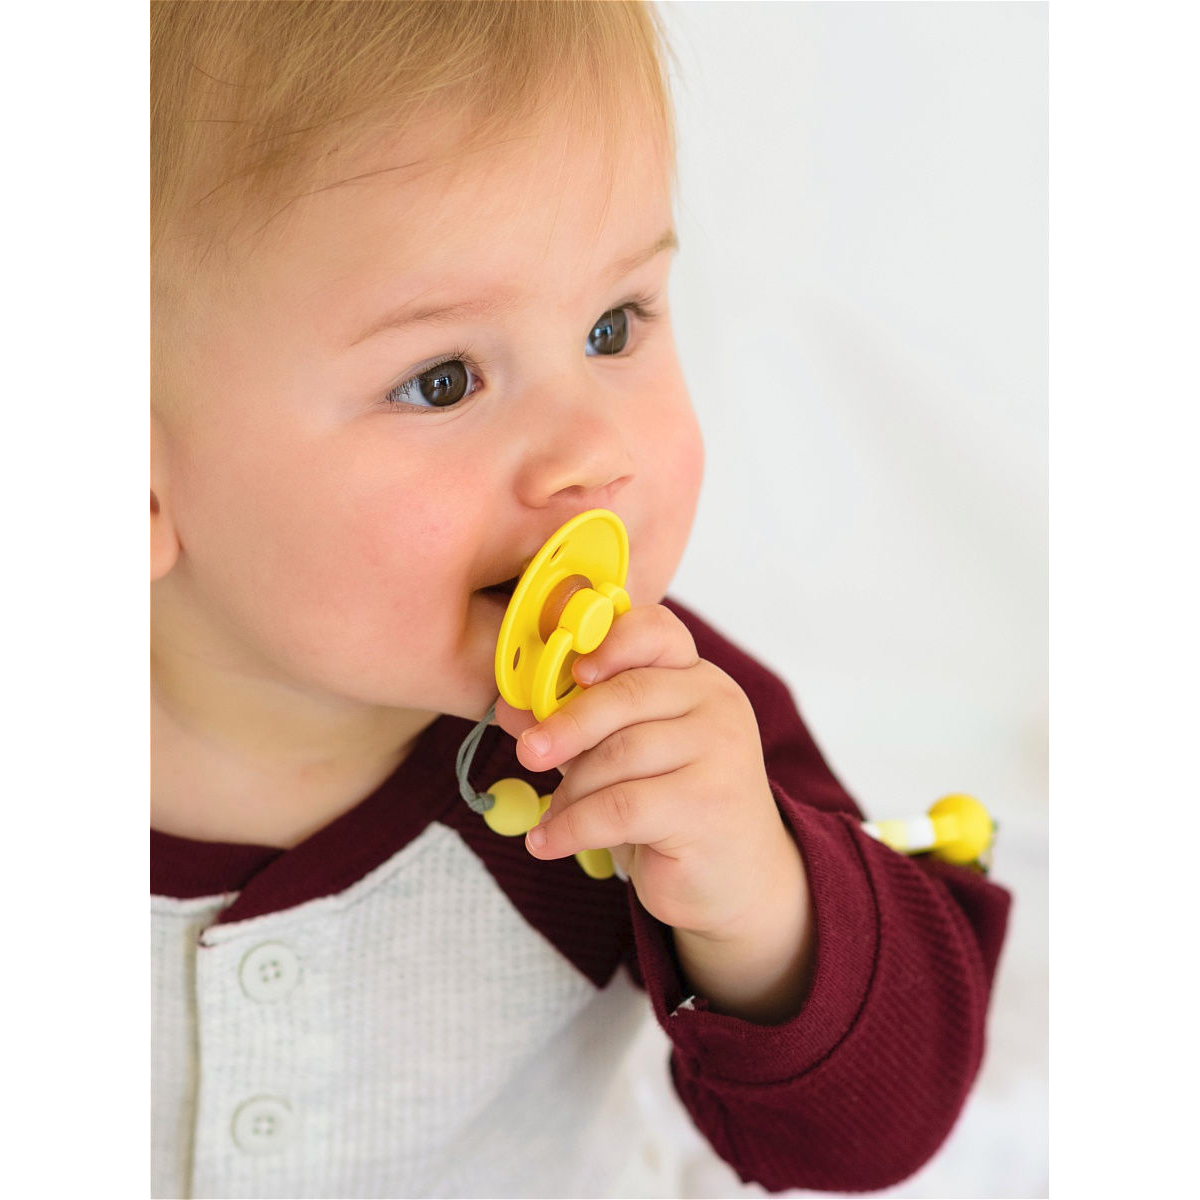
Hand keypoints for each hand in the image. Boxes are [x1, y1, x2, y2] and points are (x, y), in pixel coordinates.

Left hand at [493, 604, 806, 944]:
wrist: (736, 881)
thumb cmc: (673, 809)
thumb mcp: (623, 757)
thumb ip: (577, 725)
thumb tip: (510, 708)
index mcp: (697, 678)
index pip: (656, 633)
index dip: (611, 643)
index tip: (574, 671)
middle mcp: (716, 705)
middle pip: (627, 694)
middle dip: (568, 724)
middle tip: (528, 751)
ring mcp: (720, 753)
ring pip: (617, 756)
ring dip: (571, 790)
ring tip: (552, 817)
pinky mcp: (707, 805)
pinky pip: (618, 807)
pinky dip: (571, 826)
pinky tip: (547, 842)